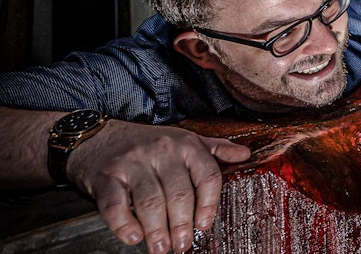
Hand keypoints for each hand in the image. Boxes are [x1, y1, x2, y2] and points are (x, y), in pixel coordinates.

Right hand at [68, 120, 250, 253]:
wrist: (96, 137)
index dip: (208, 204)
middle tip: (182, 246)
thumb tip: (245, 155)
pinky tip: (133, 237)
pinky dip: (124, 224)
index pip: (206, 175)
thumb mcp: (184, 138)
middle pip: (179, 193)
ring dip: (157, 230)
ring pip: (150, 201)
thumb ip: (215, 148)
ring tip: (161, 248)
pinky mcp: (106, 176)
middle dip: (182, 224)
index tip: (204, 225)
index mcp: (186, 144)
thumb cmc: (146, 143)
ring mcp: (132, 162)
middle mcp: (161, 150)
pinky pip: (116, 204)